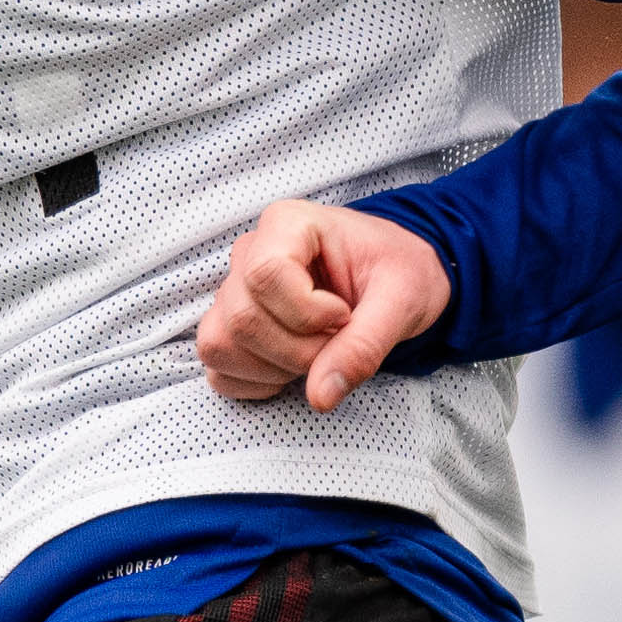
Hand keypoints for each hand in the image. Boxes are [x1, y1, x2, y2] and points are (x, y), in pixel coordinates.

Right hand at [188, 199, 456, 406]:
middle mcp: (250, 253)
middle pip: (242, 319)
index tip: (346, 314)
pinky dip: (257, 382)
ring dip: (274, 368)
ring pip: (220, 345)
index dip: (307, 313)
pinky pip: (219, 369)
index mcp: (288, 224)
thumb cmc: (399, 273)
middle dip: (297, 351)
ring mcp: (233, 292)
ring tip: (318, 351)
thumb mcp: (402, 301)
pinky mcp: (229, 328)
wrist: (394, 278)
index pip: (266, 275)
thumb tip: (320, 396)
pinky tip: (293, 365)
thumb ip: (365, 345)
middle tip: (339, 340)